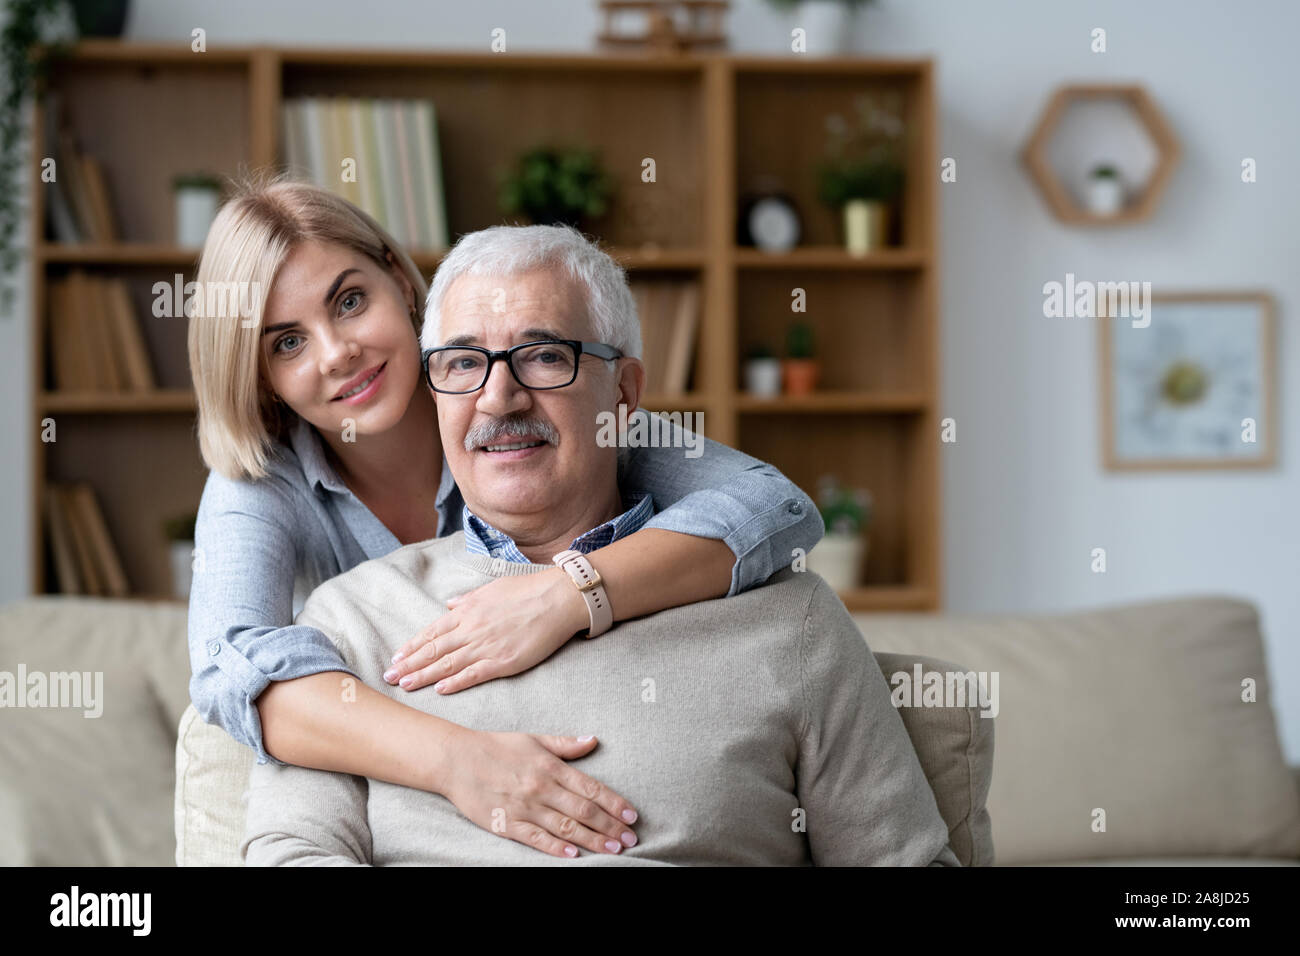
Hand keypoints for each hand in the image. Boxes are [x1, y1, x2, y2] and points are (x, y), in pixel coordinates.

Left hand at [384, 568, 590, 693]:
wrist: (559, 598)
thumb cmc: (529, 590)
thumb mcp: (492, 588)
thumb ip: (468, 599)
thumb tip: (449, 603)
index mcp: (468, 611)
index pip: (433, 632)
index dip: (413, 646)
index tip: (397, 657)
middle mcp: (472, 629)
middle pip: (434, 650)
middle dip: (409, 664)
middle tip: (388, 677)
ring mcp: (487, 646)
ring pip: (448, 664)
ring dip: (424, 675)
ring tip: (405, 685)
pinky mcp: (504, 661)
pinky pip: (474, 674)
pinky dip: (455, 682)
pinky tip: (440, 689)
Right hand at [443, 728, 638, 857]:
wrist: (456, 759)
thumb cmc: (497, 747)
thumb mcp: (534, 739)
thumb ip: (566, 745)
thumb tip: (594, 740)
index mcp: (550, 766)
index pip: (590, 788)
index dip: (614, 803)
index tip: (632, 815)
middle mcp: (541, 787)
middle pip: (583, 810)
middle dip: (610, 826)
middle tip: (631, 840)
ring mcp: (525, 807)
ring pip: (565, 827)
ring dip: (592, 839)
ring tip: (614, 850)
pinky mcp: (508, 823)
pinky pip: (536, 838)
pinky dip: (556, 847)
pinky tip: (575, 855)